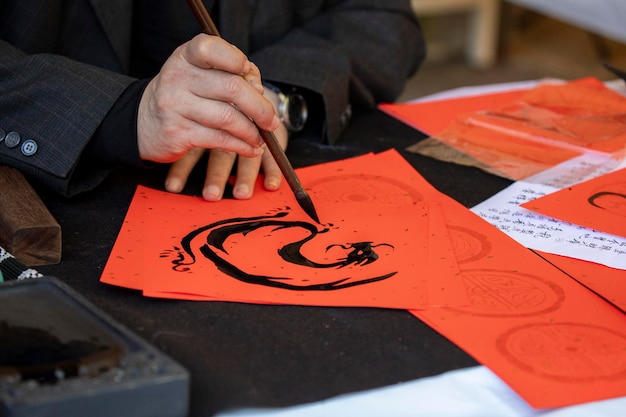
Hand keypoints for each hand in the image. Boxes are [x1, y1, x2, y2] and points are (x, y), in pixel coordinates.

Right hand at [136, 34, 279, 165]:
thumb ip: (231, 74)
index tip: (250, 75)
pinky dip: (241, 146)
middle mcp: (177, 77)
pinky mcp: (178, 133)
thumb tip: (258, 89)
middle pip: (231, 88)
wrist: (143, 122)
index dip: (236, 60)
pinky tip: (250, 149)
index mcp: (186, 56)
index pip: (211, 48)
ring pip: (228, 118)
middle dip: (260, 107)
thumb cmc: (184, 95)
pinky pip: (219, 140)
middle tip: (271, 121)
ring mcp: (175, 105)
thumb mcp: (200, 75)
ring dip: (252, 131)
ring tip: (261, 137)